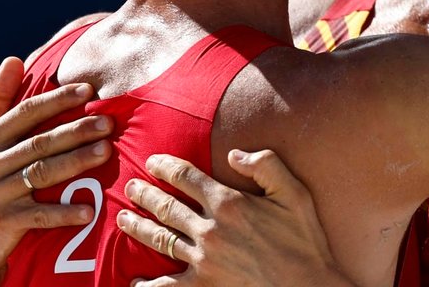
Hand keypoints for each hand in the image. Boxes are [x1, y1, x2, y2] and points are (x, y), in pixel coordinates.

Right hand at [0, 57, 112, 286]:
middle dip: (76, 130)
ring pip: (41, 173)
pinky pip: (39, 216)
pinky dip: (64, 213)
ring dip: (76, 162)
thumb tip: (12, 59)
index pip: (26, 113)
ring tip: (106, 152)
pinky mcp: (2, 223)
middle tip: (107, 122)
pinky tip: (89, 210)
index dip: (57, 100)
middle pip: (39, 142)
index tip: (88, 90)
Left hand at [117, 150, 354, 286]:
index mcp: (229, 203)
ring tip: (123, 219)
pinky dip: (147, 284)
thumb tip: (234, 154)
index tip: (152, 161)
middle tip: (129, 187)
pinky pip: (166, 285)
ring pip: (160, 239)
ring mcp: (204, 260)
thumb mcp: (295, 194)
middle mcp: (210, 229)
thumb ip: (267, 166)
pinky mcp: (204, 286)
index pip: (186, 178)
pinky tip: (135, 281)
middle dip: (144, 194)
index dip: (166, 167)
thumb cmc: (305, 241)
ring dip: (137, 227)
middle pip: (166, 206)